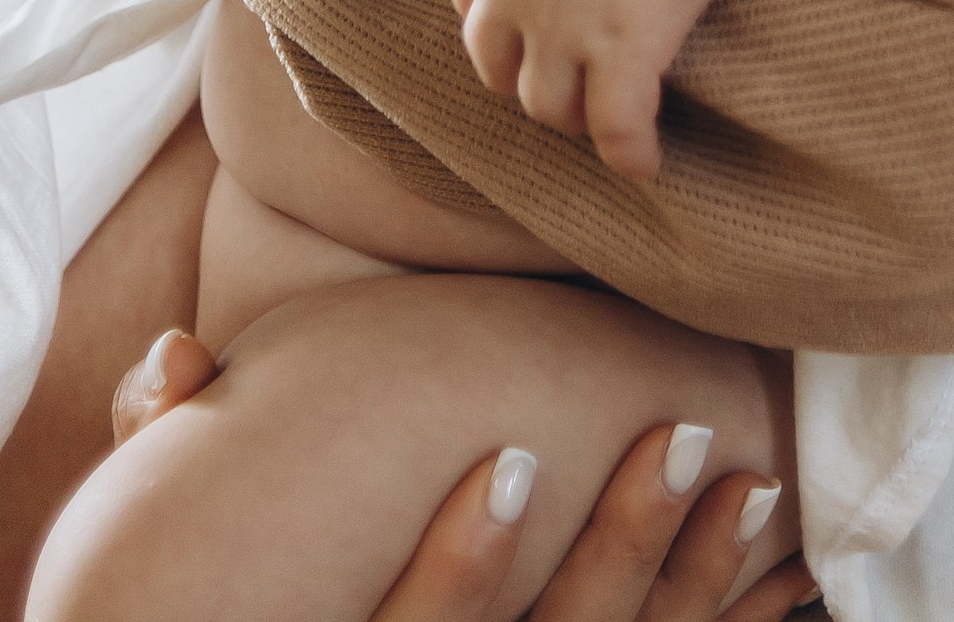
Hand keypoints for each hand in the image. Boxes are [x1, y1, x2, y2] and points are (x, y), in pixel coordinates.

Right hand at [114, 350, 813, 621]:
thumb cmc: (222, 590)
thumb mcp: (167, 551)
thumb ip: (164, 449)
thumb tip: (179, 358)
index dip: (464, 572)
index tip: (510, 459)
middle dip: (621, 561)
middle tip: (680, 437)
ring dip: (697, 593)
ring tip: (747, 484)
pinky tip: (789, 578)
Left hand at [443, 0, 756, 180]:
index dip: (494, 18)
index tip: (525, 22)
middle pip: (497, 67)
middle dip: (528, 74)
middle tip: (571, 72)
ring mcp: (565, 25)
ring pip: (547, 108)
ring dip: (574, 116)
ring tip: (605, 113)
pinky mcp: (626, 49)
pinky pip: (617, 130)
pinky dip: (630, 154)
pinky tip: (647, 162)